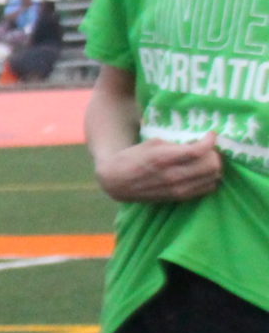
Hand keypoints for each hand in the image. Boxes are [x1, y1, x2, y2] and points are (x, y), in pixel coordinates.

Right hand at [95, 136, 222, 204]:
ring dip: (213, 166)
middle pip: (212, 165)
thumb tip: (198, 142)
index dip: (210, 140)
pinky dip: (209, 178)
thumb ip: (176, 143)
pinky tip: (200, 172)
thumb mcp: (152, 143)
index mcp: (164, 158)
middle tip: (209, 148)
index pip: (199, 150)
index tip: (211, 134)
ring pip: (213, 177)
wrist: (117, 182)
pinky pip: (207, 188)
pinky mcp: (180, 198)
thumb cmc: (132, 157)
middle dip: (215, 154)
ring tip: (205, 159)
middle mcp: (173, 176)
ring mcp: (178, 189)